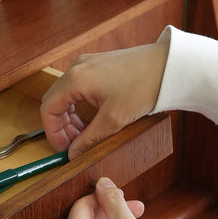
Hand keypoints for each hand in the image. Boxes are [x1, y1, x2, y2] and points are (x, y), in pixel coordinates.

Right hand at [40, 36, 169, 159]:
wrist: (169, 66)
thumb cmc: (144, 86)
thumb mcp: (114, 120)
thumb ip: (89, 139)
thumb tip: (74, 154)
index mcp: (75, 79)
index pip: (48, 109)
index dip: (52, 133)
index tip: (64, 149)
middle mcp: (77, 68)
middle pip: (55, 100)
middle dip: (61, 126)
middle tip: (75, 145)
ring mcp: (88, 64)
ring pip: (67, 95)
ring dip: (72, 117)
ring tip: (86, 134)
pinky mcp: (99, 65)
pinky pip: (80, 87)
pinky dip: (81, 105)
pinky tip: (94, 118)